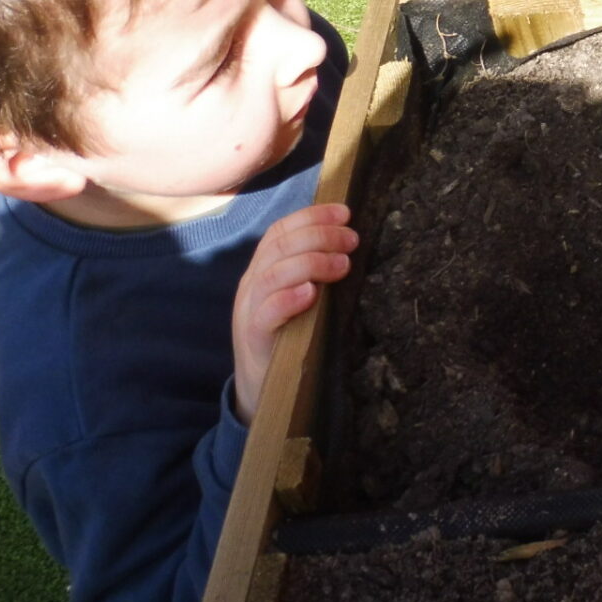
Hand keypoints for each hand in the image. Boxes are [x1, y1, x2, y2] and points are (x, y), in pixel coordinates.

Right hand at [231, 204, 356, 423]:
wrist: (260, 388)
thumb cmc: (289, 335)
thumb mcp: (300, 297)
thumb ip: (315, 272)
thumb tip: (352, 244)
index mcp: (263, 269)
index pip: (281, 230)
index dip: (312, 216)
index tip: (346, 212)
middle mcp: (252, 284)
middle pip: (280, 246)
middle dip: (320, 236)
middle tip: (353, 240)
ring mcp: (249, 310)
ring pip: (272, 274)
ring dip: (311, 263)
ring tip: (342, 265)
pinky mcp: (253, 338)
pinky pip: (265, 313)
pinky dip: (288, 299)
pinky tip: (311, 294)